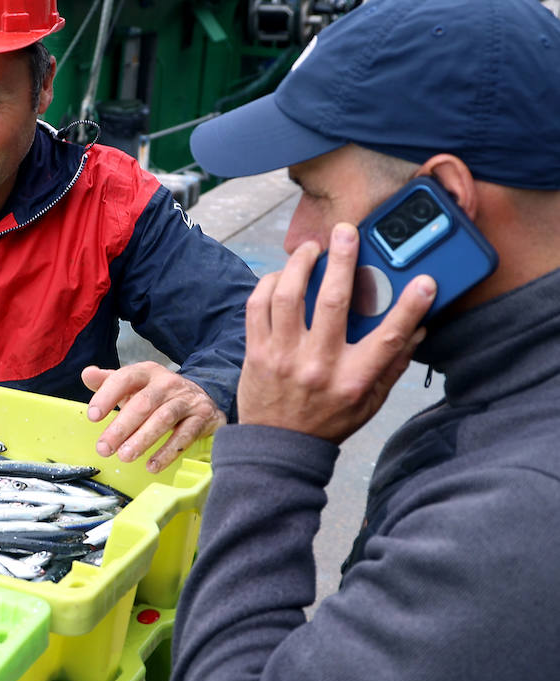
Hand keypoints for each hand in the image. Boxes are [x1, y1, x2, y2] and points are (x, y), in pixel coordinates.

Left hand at [83, 362, 225, 472]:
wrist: (201, 397)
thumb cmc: (157, 395)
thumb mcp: (134, 385)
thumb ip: (108, 382)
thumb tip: (87, 374)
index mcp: (146, 372)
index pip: (124, 378)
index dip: (107, 396)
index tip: (93, 416)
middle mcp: (167, 383)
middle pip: (143, 403)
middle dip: (122, 427)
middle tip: (105, 448)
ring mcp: (186, 399)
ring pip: (164, 419)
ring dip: (143, 439)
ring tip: (125, 456)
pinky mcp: (202, 417)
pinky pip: (185, 436)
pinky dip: (168, 452)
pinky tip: (152, 466)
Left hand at [238, 222, 434, 442]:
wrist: (277, 447)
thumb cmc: (328, 420)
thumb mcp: (370, 402)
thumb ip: (393, 365)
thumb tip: (418, 328)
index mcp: (353, 379)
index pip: (390, 338)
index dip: (411, 307)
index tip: (425, 281)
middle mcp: (318, 365)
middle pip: (332, 302)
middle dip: (343, 260)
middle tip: (347, 233)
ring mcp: (282, 356)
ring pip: (287, 296)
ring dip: (299, 264)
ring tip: (311, 248)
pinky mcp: (256, 351)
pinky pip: (257, 306)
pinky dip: (268, 284)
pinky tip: (281, 274)